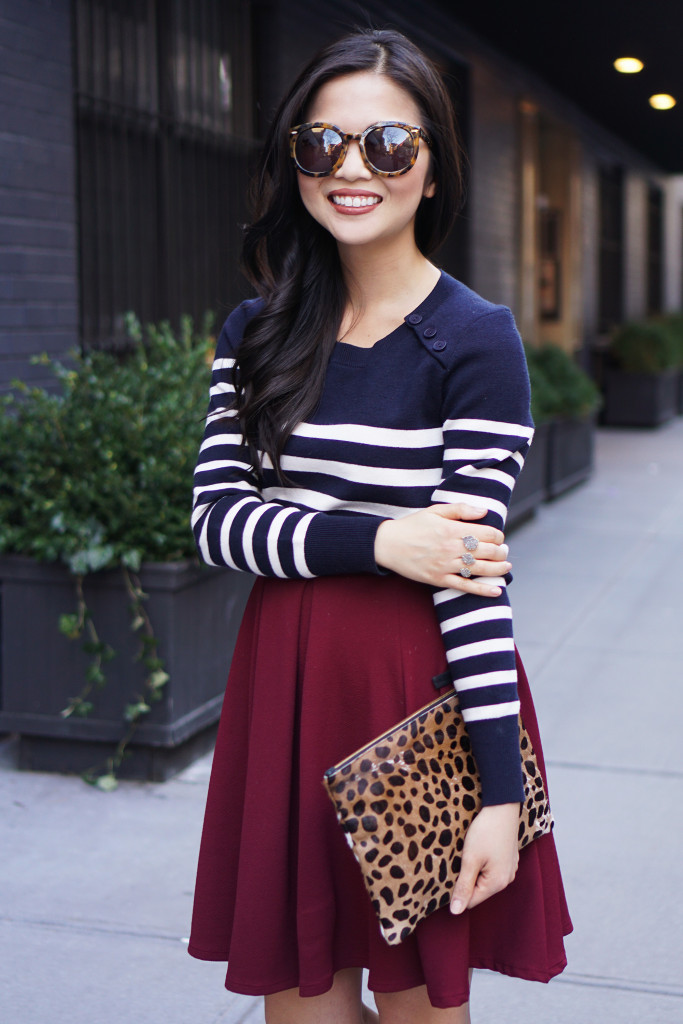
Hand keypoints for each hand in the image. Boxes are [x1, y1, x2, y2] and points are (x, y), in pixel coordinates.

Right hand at [374, 503, 510, 595]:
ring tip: (505, 566)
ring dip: (498, 568)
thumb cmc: (412, 526)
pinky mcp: (439, 579)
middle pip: (487, 551)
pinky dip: (483, 590)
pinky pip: (465, 587)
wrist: (388, 544)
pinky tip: (497, 590)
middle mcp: (451, 548)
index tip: (498, 537)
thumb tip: (484, 511)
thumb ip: (461, 509)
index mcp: (452, 529)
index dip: (498, 536)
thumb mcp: (435, 511)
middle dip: (501, 552)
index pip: (487, 534)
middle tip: (503, 551)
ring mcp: (445, 566)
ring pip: (480, 569)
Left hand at [450, 803, 519, 913]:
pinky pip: (492, 868)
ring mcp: (510, 869)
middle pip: (478, 890)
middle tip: (461, 858)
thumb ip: (463, 886)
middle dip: (466, 878)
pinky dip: (483, 862)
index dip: (457, 889)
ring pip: (484, 878)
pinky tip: (480, 848)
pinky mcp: (509, 859)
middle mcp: (506, 880)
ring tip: (471, 852)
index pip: (471, 901)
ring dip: (474, 869)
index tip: (451, 872)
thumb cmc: (485, 832)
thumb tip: (456, 911)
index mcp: (497, 883)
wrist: (502, 807)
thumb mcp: (470, 859)